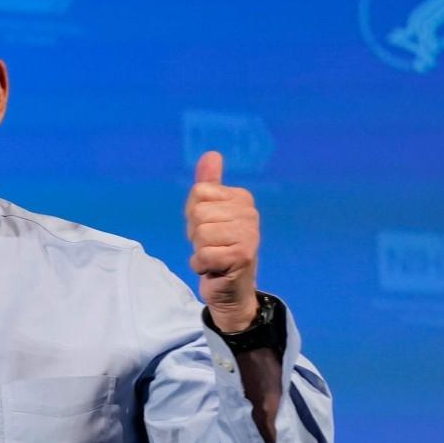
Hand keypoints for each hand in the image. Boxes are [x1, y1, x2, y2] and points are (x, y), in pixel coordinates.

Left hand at [186, 151, 259, 331]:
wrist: (231, 287)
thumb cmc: (218, 247)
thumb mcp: (209, 213)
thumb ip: (209, 184)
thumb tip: (211, 154)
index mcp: (241, 198)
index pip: (198, 193)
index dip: (194, 214)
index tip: (208, 228)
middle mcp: (249, 213)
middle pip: (197, 213)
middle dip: (195, 234)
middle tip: (211, 246)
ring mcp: (249, 234)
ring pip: (200, 234)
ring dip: (199, 251)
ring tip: (213, 257)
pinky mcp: (242, 256)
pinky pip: (203, 255)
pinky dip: (201, 266)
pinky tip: (214, 269)